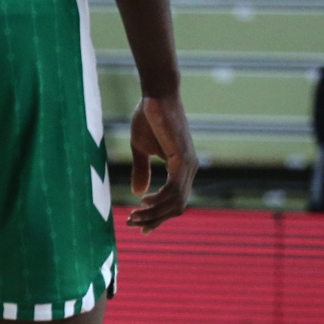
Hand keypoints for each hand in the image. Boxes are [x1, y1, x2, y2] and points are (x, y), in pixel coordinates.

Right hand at [127, 93, 195, 231]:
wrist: (155, 96)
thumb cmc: (148, 118)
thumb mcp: (141, 149)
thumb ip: (141, 171)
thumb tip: (139, 193)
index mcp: (182, 168)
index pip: (175, 201)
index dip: (159, 216)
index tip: (141, 227)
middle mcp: (190, 168)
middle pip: (177, 206)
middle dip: (155, 219)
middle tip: (133, 225)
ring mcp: (188, 164)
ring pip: (175, 201)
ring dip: (154, 213)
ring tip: (134, 216)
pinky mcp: (182, 158)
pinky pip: (173, 188)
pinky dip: (159, 199)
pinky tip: (144, 203)